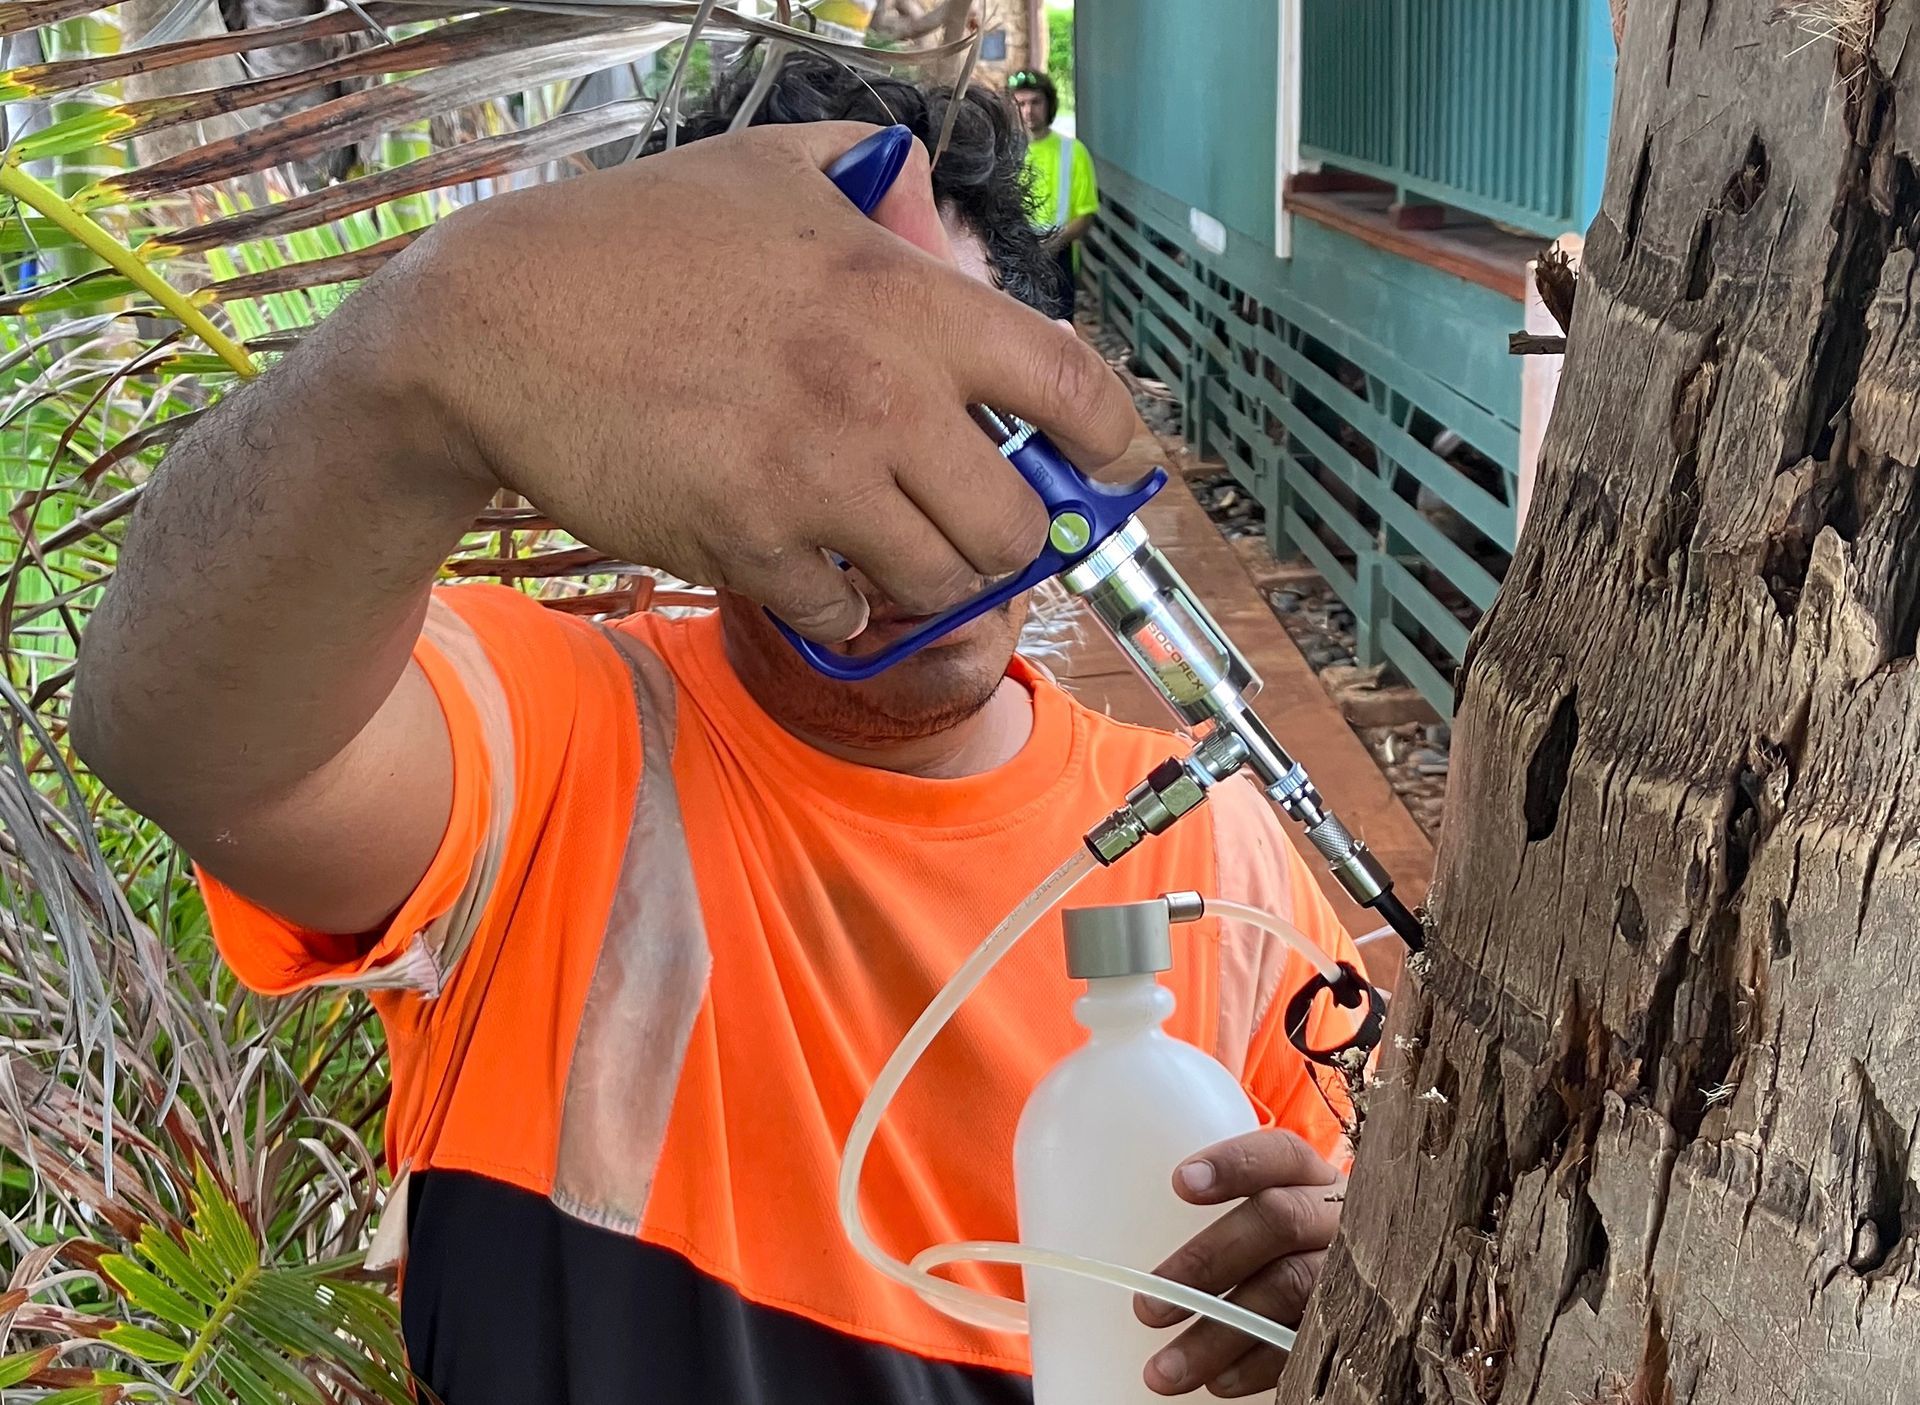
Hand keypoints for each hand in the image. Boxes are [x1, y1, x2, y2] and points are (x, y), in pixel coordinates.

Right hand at [359, 121, 1135, 642]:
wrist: (497, 327)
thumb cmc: (631, 243)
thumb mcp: (765, 169)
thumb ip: (869, 175)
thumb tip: (924, 184)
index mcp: (904, 299)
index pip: (1069, 382)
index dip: (1115, 442)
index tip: (1116, 469)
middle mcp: (880, 394)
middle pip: (1019, 519)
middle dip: (1010, 535)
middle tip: (974, 524)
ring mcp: (817, 479)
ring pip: (943, 579)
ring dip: (929, 576)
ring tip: (893, 550)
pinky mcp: (750, 544)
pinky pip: (845, 614)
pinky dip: (844, 605)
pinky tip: (815, 571)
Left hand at [1134, 1130, 1343, 1396]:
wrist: (1371, 1296)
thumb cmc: (1294, 1254)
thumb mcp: (1274, 1221)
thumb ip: (1230, 1223)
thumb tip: (1139, 1255)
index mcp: (1312, 1181)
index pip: (1280, 1155)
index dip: (1233, 1164)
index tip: (1179, 1184)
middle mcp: (1339, 1217)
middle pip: (1278, 1221)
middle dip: (1207, 1262)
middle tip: (1148, 1306)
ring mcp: (1353, 1270)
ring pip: (1289, 1288)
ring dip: (1220, 1332)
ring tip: (1164, 1369)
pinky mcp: (1358, 1324)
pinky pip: (1307, 1342)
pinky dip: (1257, 1364)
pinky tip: (1217, 1381)